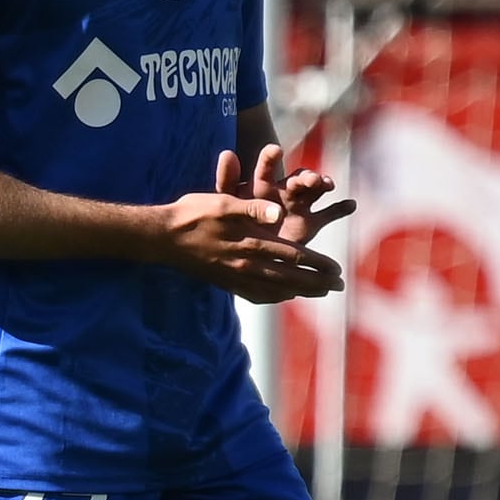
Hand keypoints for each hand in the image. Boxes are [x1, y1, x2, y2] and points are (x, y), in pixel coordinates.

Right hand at [155, 154, 344, 303]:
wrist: (160, 237)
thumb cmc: (192, 214)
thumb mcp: (223, 202)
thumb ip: (253, 208)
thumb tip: (278, 212)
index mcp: (250, 243)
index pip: (293, 257)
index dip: (317, 264)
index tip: (337, 269)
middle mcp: (245, 265)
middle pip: (289, 278)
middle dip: (316, 283)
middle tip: (339, 286)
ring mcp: (234, 277)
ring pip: (274, 289)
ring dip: (300, 291)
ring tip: (319, 293)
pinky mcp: (224, 281)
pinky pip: (253, 294)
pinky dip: (273, 297)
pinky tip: (282, 296)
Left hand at [232, 139, 357, 248]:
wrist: (249, 253)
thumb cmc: (234, 224)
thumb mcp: (227, 204)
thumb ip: (226, 181)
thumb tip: (227, 152)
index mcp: (261, 186)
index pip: (266, 168)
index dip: (270, 158)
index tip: (274, 150)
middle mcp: (283, 191)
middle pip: (298, 179)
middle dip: (305, 176)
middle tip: (310, 179)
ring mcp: (299, 206)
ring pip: (315, 191)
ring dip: (322, 184)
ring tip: (327, 185)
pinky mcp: (311, 223)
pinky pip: (329, 213)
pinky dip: (341, 208)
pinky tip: (350, 204)